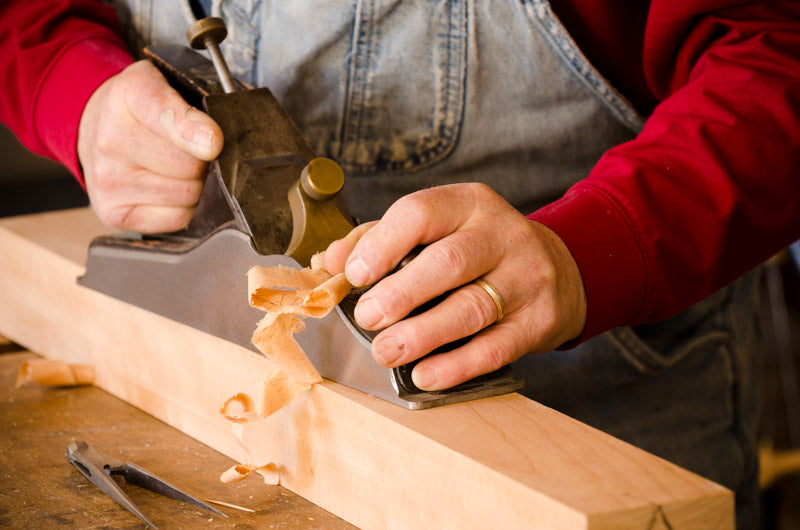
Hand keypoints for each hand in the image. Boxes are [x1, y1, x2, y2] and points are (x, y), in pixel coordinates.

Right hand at [77, 60, 223, 232]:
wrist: (98, 127)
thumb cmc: (143, 110)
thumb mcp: (168, 85)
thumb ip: (196, 107)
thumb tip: (215, 143)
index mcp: (131, 94)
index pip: (167, 117)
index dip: (195, 132)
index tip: (213, 142)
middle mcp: (111, 138)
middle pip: (191, 166)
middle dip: (202, 161)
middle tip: (191, 152)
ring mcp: (108, 180)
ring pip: (188, 194)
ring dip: (195, 185)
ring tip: (177, 169)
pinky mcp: (113, 213)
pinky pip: (178, 218)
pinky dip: (184, 207)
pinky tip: (168, 189)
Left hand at [324, 183, 586, 390]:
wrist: (560, 270)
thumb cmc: (479, 250)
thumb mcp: (439, 229)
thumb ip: (381, 240)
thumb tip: (330, 263)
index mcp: (469, 204)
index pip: (420, 212)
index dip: (381, 244)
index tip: (354, 275)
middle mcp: (502, 235)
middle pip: (448, 262)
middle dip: (400, 294)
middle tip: (367, 318)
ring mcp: (526, 278)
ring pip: (471, 308)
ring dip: (422, 335)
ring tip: (386, 351)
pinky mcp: (539, 321)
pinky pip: (495, 348)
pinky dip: (455, 366)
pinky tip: (424, 375)